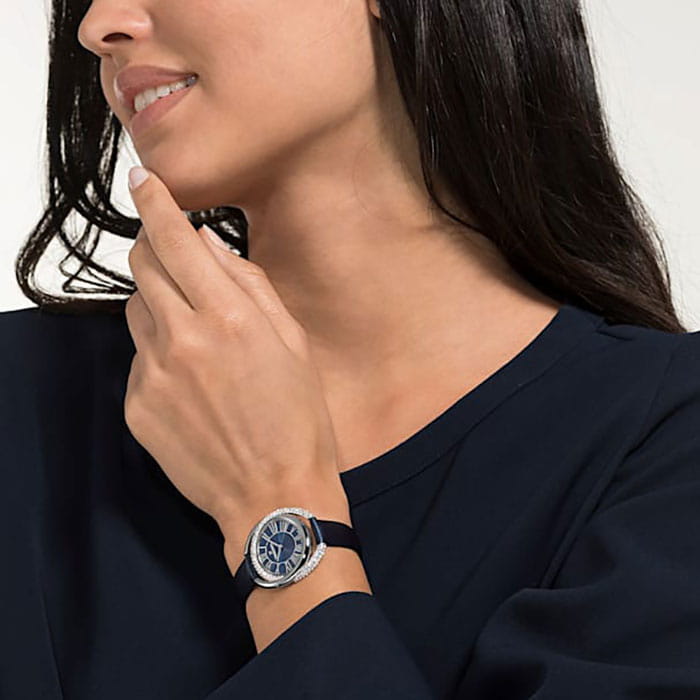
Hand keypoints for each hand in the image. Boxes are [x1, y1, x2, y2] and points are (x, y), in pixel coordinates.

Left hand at [123, 166, 350, 565]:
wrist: (273, 495)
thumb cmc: (298, 419)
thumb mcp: (293, 343)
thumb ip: (250, 285)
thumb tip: (208, 243)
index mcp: (229, 317)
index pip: (174, 240)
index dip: (155, 202)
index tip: (143, 180)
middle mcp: (184, 338)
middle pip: (143, 267)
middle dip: (152, 249)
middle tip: (174, 257)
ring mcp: (155, 375)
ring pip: (137, 312)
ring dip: (159, 305)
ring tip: (198, 336)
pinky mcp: (138, 407)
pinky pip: (140, 360)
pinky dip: (160, 354)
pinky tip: (193, 384)